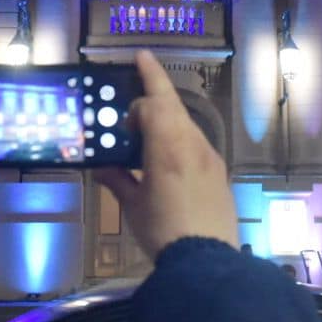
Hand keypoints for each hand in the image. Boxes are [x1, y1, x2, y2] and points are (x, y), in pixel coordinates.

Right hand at [98, 50, 236, 258]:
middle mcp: (193, 144)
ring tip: (148, 122)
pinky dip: (179, 138)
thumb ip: (117, 179)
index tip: (132, 89)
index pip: (153, 104)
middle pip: (174, 105)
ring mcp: (210, 158)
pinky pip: (196, 144)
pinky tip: (166, 156)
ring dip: (168, 116)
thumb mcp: (132, 206)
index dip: (137, 100)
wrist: (206, 260)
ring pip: (187, 124)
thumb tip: (103, 167)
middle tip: (143, 61)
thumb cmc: (163, 231)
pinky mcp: (219, 173)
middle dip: (156, 83)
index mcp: (168, 146)